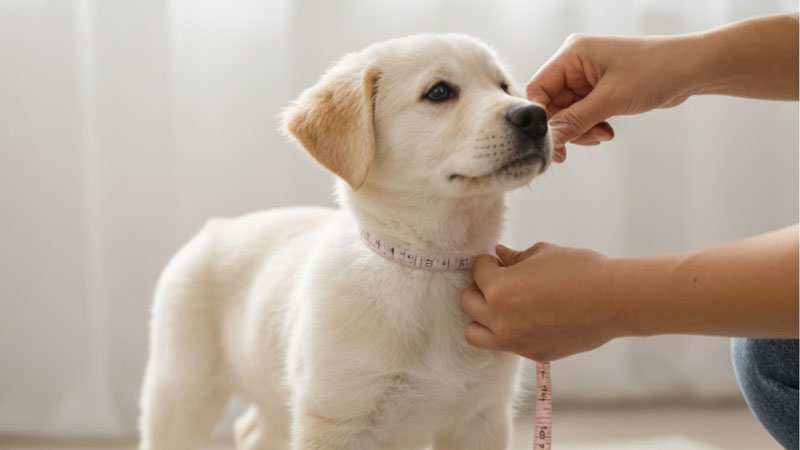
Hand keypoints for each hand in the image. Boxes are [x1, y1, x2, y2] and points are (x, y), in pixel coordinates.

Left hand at [460, 242, 620, 360]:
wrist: (613, 300)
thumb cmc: (579, 270)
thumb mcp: (542, 254)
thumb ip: (515, 258)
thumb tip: (500, 255)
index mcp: (499, 290)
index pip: (477, 273)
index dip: (487, 263)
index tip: (497, 261)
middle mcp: (500, 320)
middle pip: (469, 303)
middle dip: (480, 288)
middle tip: (498, 280)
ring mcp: (515, 341)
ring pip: (475, 333)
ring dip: (482, 317)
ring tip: (500, 305)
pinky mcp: (532, 353)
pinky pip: (505, 344)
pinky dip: (507, 331)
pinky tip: (525, 318)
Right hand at [528, 34, 696, 160]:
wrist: (692, 69)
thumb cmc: (655, 72)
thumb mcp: (611, 100)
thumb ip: (575, 121)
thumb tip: (549, 141)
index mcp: (572, 54)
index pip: (538, 89)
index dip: (543, 118)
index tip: (553, 142)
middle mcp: (576, 63)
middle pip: (552, 105)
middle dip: (568, 127)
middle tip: (584, 142)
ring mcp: (587, 77)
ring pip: (568, 113)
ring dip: (582, 130)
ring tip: (602, 135)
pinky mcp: (599, 89)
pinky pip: (582, 114)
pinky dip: (591, 126)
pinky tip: (607, 131)